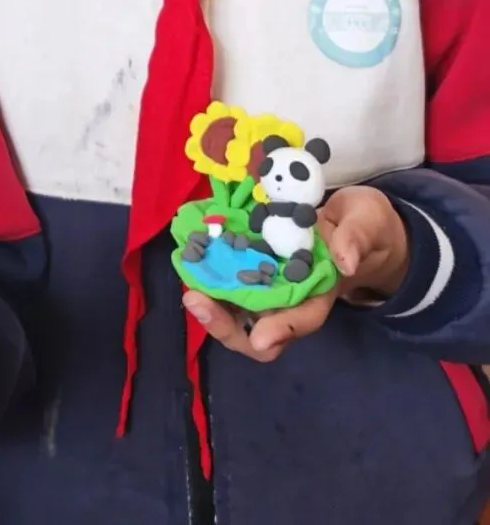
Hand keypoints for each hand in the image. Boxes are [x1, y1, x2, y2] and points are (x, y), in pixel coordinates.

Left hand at [183, 187, 408, 362]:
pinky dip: (209, 274)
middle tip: (197, 301)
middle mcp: (292, 296)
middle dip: (227, 325)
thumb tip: (345, 261)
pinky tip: (191, 257)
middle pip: (258, 330)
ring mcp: (270, 284)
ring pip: (237, 310)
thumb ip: (356, 238)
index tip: (260, 337)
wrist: (354, 219)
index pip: (302, 319)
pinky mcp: (254, 265)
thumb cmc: (364, 224)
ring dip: (211, 303)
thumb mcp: (368, 222)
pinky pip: (229, 278)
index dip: (281, 330)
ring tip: (187, 284)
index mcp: (323, 292)